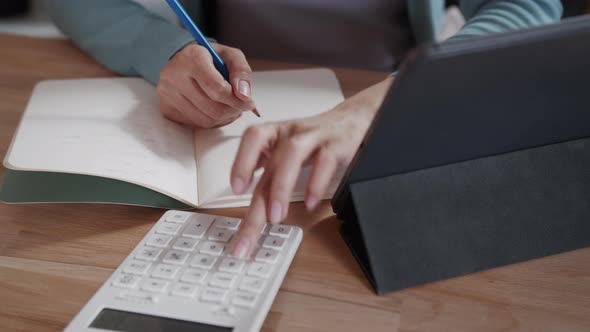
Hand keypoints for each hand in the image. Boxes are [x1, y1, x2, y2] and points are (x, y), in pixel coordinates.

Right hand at [157, 43, 256, 127]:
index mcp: (191, 58)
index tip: (249, 102)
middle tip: (242, 107)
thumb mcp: (231, 56)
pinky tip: (215, 109)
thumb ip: (242, 72)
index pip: (218, 89)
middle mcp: (174, 75)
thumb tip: (244, 96)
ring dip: (224, 118)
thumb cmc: (210, 59)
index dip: (237, 100)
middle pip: (213, 108)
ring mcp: (167, 94)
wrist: (184, 61)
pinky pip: (196, 124)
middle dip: (233, 111)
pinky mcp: (166, 108)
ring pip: (206, 120)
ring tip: (230, 107)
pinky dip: (212, 121)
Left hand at [229, 77, 393, 256]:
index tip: (236, 188)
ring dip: (281, 188)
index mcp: (275, 133)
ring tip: (276, 218)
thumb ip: (268, 170)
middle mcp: (291, 133)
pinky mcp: (337, 145)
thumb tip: (249, 202)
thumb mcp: (286, 148)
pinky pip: (326, 161)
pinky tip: (311, 203)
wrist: (355, 118)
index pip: (253, 139)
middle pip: (270, 164)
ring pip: (292, 154)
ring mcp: (314, 137)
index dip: (242, 161)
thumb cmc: (315, 138)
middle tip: (247, 233)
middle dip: (257, 203)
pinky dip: (316, 184)